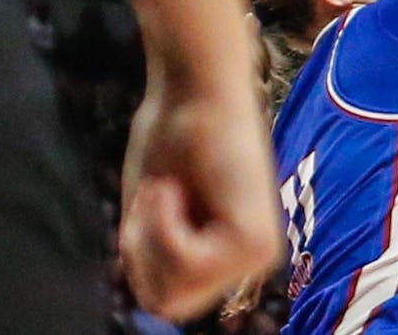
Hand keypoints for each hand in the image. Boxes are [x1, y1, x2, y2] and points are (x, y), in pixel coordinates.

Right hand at [120, 74, 282, 320]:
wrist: (195, 90)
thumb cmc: (171, 137)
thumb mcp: (153, 213)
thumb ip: (160, 259)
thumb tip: (158, 307)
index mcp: (229, 255)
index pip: (165, 302)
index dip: (139, 259)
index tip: (153, 205)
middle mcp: (252, 260)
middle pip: (166, 305)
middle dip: (143, 252)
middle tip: (160, 195)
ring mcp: (258, 253)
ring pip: (171, 292)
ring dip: (151, 236)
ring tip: (170, 188)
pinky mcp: (255, 240)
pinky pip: (185, 265)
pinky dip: (162, 224)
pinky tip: (177, 187)